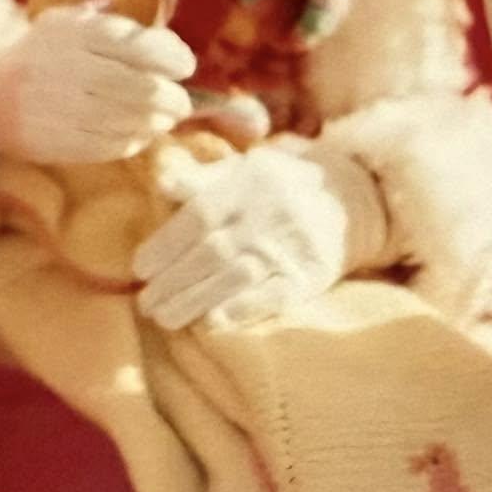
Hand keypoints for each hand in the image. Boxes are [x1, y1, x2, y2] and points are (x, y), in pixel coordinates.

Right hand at [0, 0, 195, 162]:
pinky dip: (130, 142)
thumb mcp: (81, 28)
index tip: (186, 67)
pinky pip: (103, 147)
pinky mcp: (48, 140)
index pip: (135, 46)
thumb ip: (129, 36)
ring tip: (162, 120)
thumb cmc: (48, 51)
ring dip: (154, 123)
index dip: (170, 59)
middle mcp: (64, 68)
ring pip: (124, 121)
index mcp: (73, 32)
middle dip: (170, 99)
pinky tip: (137, 136)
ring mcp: (54, 107)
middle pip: (136, 89)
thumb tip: (181, 57)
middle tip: (182, 103)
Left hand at [133, 140, 387, 329]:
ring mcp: (293, 246)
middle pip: (213, 251)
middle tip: (146, 303)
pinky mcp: (311, 276)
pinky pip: (274, 297)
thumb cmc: (281, 185)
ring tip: (166, 318)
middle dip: (174, 281)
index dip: (166, 244)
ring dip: (196, 301)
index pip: (200, 216)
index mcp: (250, 182)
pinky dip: (241, 310)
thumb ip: (202, 179)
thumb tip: (160, 180)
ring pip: (237, 276)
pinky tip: (212, 323)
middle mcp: (271, 212)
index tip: (140, 268)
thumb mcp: (246, 169)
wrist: (351, 198)